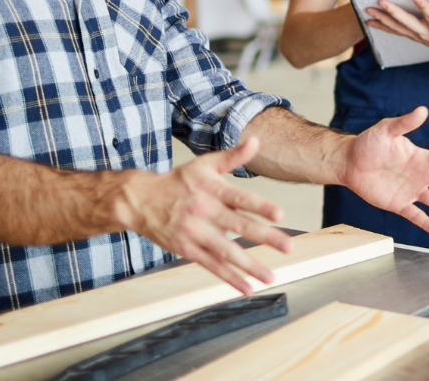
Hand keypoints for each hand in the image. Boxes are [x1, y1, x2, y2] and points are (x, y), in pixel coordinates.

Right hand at [115, 137, 292, 293]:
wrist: (140, 200)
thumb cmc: (178, 181)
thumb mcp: (205, 164)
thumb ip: (233, 156)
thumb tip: (256, 140)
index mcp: (211, 190)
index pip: (239, 198)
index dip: (260, 206)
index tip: (279, 214)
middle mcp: (204, 211)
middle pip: (238, 225)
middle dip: (265, 237)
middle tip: (288, 245)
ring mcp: (195, 233)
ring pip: (226, 251)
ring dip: (250, 265)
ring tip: (270, 276)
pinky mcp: (187, 249)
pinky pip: (212, 266)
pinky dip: (229, 278)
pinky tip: (247, 287)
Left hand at [340, 106, 428, 235]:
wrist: (349, 162)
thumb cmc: (368, 143)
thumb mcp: (386, 129)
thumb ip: (405, 123)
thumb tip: (423, 110)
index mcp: (421, 157)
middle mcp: (420, 175)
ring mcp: (411, 191)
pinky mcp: (399, 204)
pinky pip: (416, 216)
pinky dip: (428, 224)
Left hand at [366, 0, 428, 65]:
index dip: (425, 7)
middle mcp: (427, 34)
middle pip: (408, 22)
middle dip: (393, 12)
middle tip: (381, 1)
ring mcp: (418, 36)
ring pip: (398, 27)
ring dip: (382, 19)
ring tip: (368, 10)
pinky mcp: (414, 37)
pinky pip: (396, 32)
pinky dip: (383, 26)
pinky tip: (369, 22)